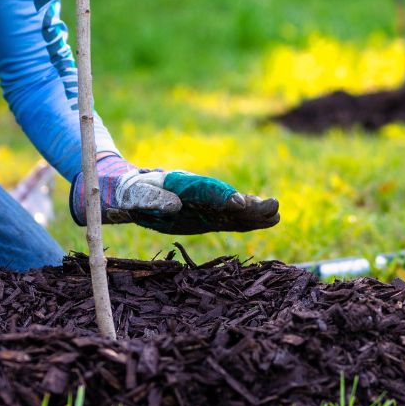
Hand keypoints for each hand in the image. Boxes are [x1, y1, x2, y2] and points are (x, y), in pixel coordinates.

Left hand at [70, 154, 279, 234]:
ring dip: (253, 212)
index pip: (204, 190)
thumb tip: (174, 205)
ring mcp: (203, 204)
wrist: (129, 190)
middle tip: (272, 207)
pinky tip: (267, 221)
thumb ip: (151, 198)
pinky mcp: (206, 215)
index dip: (221, 196)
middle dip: (248, 203)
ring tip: (276, 215)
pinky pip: (229, 218)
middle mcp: (196, 192)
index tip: (237, 202)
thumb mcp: (133, 194)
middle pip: (225, 198)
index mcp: (179, 184)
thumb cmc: (129, 192)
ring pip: (232, 208)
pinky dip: (247, 220)